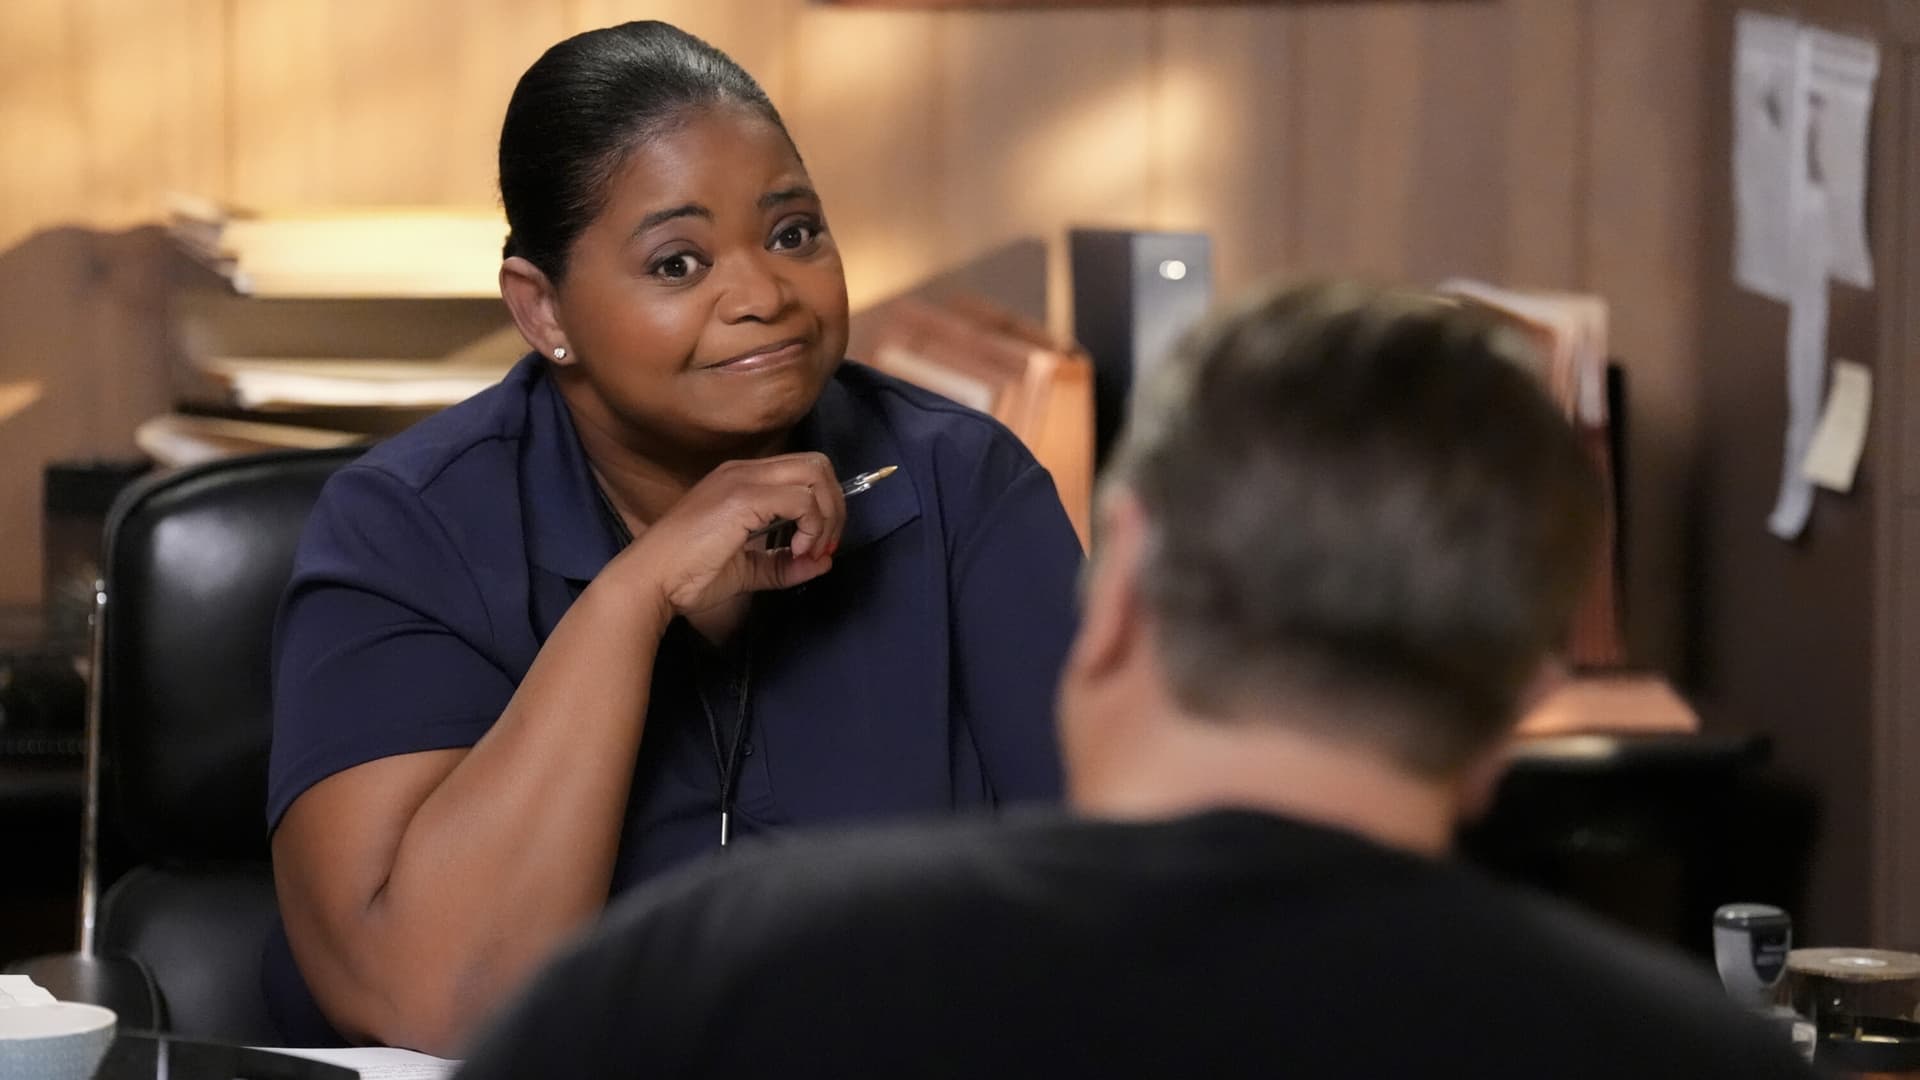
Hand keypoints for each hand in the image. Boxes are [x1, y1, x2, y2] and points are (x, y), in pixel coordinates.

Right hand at [617, 452, 845, 616]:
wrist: (650, 581)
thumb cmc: (688, 577)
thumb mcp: (746, 571)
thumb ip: (784, 565)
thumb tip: (824, 563)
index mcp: (742, 481)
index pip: (802, 472)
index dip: (824, 508)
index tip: (818, 547)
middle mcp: (743, 471)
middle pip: (817, 465)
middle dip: (835, 507)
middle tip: (824, 547)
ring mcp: (742, 480)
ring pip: (814, 475)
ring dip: (826, 516)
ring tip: (810, 551)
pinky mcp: (743, 497)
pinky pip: (801, 499)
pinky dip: (811, 525)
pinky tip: (796, 550)